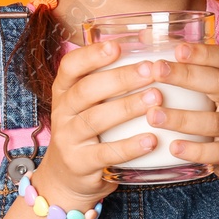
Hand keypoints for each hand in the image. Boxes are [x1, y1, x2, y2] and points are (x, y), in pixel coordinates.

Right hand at [33, 41, 166, 208]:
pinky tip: (152, 140)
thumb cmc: (89, 131)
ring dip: (127, 107)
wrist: (66, 178)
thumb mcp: (90, 104)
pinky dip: (129, 146)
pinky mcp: (80, 163)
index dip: (92, 55)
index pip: (71, 67)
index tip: (118, 46)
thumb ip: (111, 79)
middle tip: (152, 70)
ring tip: (156, 99)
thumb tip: (148, 40)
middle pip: (87, 90)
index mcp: (65, 91)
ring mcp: (68, 138)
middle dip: (121, 78)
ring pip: (96, 119)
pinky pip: (105, 153)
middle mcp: (62, 112)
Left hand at [145, 40, 218, 183]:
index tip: (177, 49)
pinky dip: (195, 150)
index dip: (203, 53)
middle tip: (156, 70)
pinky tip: (173, 147)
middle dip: (187, 76)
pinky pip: (218, 152)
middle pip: (218, 83)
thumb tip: (146, 36)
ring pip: (215, 121)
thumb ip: (190, 65)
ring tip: (153, 115)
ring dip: (182, 118)